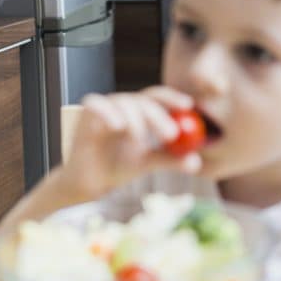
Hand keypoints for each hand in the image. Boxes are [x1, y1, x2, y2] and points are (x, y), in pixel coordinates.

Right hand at [61, 87, 201, 198]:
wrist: (90, 183)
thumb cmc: (118, 167)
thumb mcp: (148, 163)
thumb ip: (171, 160)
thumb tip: (197, 162)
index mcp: (139, 111)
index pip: (157, 97)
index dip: (173, 98)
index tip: (189, 106)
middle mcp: (122, 106)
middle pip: (143, 99)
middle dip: (159, 115)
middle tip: (170, 135)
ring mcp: (104, 109)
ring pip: (123, 102)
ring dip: (136, 119)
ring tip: (140, 141)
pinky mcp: (84, 116)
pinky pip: (96, 105)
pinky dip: (108, 112)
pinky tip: (118, 126)